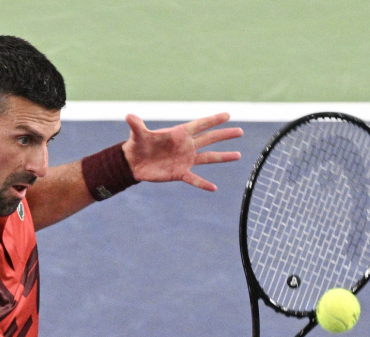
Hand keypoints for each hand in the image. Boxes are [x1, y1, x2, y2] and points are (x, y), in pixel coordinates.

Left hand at [121, 113, 242, 191]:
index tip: (228, 114)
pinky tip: (213, 188)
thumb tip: (129, 116)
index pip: (199, 125)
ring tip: (238, 155)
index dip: (213, 120)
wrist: (134, 162)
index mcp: (179, 133)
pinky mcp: (180, 173)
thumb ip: (137, 125)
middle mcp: (185, 145)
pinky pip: (194, 179)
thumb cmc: (137, 145)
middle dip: (224, 135)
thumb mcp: (137, 134)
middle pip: (209, 139)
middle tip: (240, 131)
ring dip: (223, 157)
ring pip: (208, 158)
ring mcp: (185, 159)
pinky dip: (203, 184)